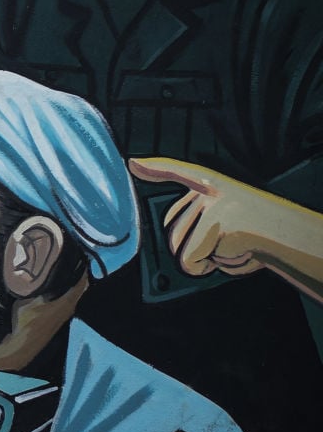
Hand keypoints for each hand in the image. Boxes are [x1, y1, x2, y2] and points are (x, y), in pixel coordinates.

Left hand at [129, 157, 272, 277]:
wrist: (299, 241)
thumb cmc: (263, 237)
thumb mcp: (230, 222)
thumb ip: (200, 223)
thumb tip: (176, 236)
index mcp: (215, 185)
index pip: (179, 170)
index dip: (155, 168)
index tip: (132, 163)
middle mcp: (209, 190)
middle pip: (172, 231)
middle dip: (194, 249)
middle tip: (229, 245)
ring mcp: (210, 206)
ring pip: (179, 249)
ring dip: (205, 259)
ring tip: (234, 248)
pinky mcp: (214, 224)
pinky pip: (192, 260)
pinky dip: (211, 267)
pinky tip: (236, 255)